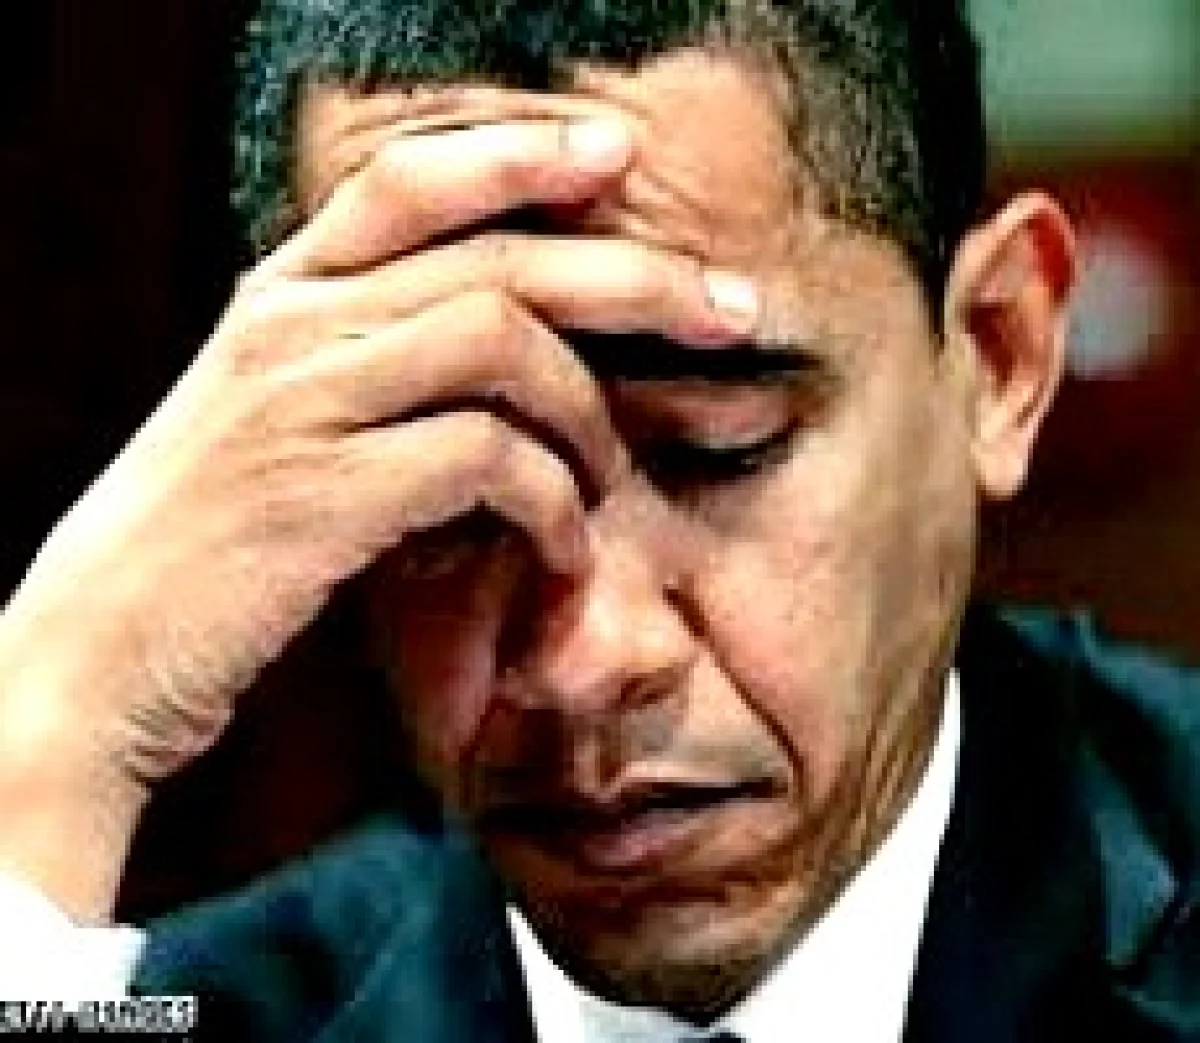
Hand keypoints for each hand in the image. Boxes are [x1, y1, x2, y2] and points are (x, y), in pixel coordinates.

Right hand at [0, 116, 750, 917]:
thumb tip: (498, 349)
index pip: (408, 180)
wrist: (94, 655)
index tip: (617, 153)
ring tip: (609, 480)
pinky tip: (563, 554)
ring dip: (588, 415)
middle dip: (633, 277)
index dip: (519, 153)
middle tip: (728, 308)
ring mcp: (304, 404)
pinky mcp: (326, 493)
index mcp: (279, 298)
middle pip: (497, 258)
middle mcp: (289, 326)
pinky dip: (554, 506)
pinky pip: (489, 459)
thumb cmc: (207, 545)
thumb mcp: (273, 424)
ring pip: (502, 344)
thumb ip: (361, 366)